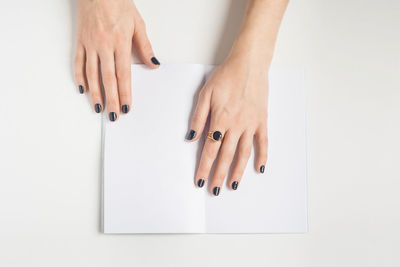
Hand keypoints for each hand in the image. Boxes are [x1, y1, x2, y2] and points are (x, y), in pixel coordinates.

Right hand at [74, 0, 159, 120]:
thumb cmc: (119, 3)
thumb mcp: (138, 24)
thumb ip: (145, 47)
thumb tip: (155, 65)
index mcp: (120, 42)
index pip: (124, 75)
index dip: (125, 93)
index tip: (126, 108)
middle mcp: (104, 45)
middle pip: (108, 79)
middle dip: (111, 100)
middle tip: (112, 116)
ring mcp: (90, 44)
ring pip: (91, 74)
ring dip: (95, 93)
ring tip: (98, 108)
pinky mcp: (80, 41)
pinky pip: (78, 62)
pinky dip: (79, 77)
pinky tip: (83, 89)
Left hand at [187, 55, 268, 194]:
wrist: (249, 64)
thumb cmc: (226, 76)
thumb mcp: (205, 93)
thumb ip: (198, 117)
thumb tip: (190, 138)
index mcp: (220, 119)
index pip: (209, 149)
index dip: (204, 167)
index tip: (200, 181)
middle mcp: (236, 125)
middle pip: (225, 156)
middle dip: (219, 175)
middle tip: (215, 190)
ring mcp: (251, 124)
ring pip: (244, 153)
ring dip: (238, 171)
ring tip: (233, 185)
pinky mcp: (262, 121)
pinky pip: (263, 142)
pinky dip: (262, 156)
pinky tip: (260, 168)